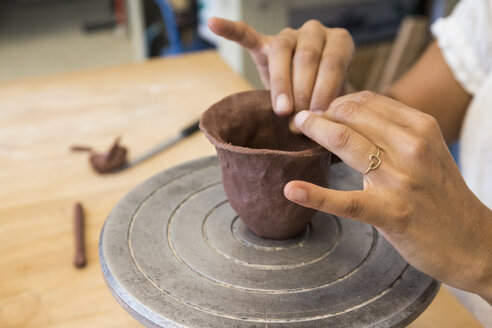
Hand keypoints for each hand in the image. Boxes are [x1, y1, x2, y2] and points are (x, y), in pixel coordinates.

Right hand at [208, 17, 354, 119]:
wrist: (312, 95)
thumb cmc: (326, 99)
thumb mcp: (335, 102)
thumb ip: (327, 109)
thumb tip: (313, 126)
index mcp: (339, 42)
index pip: (332, 61)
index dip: (325, 89)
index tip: (318, 114)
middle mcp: (315, 32)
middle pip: (307, 56)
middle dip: (302, 91)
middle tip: (298, 119)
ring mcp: (289, 35)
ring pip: (282, 51)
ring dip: (281, 83)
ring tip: (282, 110)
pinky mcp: (265, 42)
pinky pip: (246, 34)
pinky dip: (230, 30)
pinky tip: (213, 23)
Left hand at [284, 91, 491, 301]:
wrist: (471, 241)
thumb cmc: (439, 193)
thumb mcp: (425, 150)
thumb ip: (393, 131)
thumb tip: (349, 114)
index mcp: (421, 126)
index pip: (367, 100)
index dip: (335, 101)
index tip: (319, 109)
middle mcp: (413, 146)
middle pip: (352, 115)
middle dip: (320, 113)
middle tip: (301, 119)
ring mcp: (402, 180)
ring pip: (346, 143)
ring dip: (315, 131)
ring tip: (296, 128)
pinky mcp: (392, 213)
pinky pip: (346, 201)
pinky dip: (315, 195)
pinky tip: (291, 190)